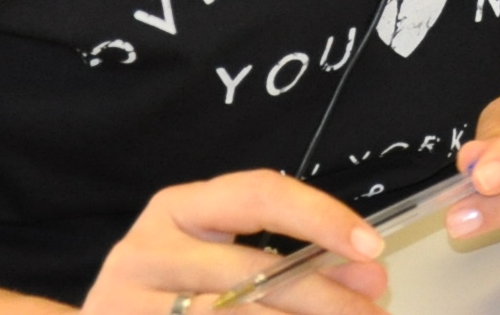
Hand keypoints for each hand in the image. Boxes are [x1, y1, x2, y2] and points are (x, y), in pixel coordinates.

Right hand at [79, 170, 384, 314]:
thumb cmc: (172, 288)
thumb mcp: (218, 257)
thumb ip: (290, 260)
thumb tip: (368, 276)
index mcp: (176, 209)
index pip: (260, 195)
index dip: (321, 218)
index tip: (371, 247)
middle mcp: (144, 252)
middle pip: (252, 273)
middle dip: (324, 297)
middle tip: (372, 312)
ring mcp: (126, 307)